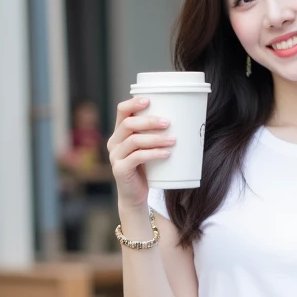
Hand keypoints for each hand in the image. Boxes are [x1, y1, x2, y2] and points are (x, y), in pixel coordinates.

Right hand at [107, 96, 175, 210]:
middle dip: (149, 121)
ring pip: (134, 141)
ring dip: (155, 138)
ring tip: (173, 140)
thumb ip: (154, 136)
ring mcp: (115, 156)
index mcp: (119, 133)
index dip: (133, 103)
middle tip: (168, 122)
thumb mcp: (147, 149)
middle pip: (128, 124)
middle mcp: (114, 142)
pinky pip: (137, 157)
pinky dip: (153, 154)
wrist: (135, 196)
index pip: (121, 111)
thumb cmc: (145, 170)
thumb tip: (183, 121)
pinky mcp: (120, 170)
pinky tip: (166, 153)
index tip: (149, 100)